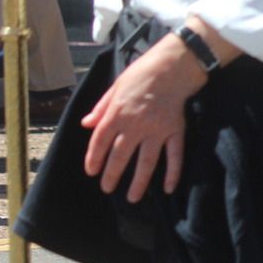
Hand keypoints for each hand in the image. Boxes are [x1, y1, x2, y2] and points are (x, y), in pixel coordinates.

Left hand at [81, 36, 206, 201]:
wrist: (174, 65)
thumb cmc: (143, 72)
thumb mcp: (116, 86)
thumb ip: (101, 107)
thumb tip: (86, 124)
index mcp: (116, 114)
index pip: (100, 142)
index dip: (93, 159)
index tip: (92, 172)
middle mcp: (134, 126)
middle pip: (120, 156)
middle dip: (112, 175)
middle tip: (107, 188)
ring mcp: (157, 130)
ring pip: (146, 162)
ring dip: (138, 182)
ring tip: (133, 198)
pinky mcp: (175, 130)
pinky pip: (174, 155)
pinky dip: (173, 172)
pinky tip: (168, 188)